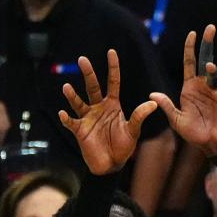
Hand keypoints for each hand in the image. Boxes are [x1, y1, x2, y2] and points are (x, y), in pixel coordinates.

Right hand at [58, 50, 157, 174]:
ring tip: (67, 87)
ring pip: (78, 103)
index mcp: (112, 105)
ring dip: (72, 96)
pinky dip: (66, 118)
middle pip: (92, 87)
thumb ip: (139, 116)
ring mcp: (87, 118)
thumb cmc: (123, 146)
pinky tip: (63, 113)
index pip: (112, 82)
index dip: (112, 68)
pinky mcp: (79, 130)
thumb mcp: (133, 130)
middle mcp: (98, 108)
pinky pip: (71, 122)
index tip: (111, 52)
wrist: (112, 164)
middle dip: (88, 73)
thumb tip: (153, 104)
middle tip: (83, 59)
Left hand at [149, 26, 216, 156]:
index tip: (192, 33)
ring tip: (207, 67)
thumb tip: (152, 93)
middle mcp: (203, 86)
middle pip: (205, 59)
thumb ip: (167, 106)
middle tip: (210, 28)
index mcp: (189, 88)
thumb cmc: (194, 134)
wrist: (212, 146)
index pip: (189, 62)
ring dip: (211, 70)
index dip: (190, 48)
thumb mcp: (176, 120)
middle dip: (207, 43)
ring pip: (213, 74)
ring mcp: (215, 91)